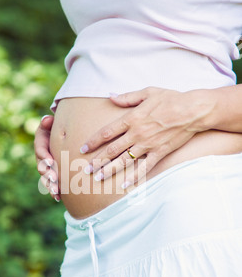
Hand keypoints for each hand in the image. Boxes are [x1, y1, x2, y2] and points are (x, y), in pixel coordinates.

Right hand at [34, 115, 59, 201]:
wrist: (56, 136)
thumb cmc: (53, 129)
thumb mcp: (49, 123)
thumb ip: (47, 122)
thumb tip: (47, 120)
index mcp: (40, 145)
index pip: (40, 151)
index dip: (44, 156)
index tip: (50, 161)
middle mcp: (41, 158)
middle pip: (42, 168)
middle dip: (48, 174)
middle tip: (54, 179)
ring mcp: (46, 168)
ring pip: (46, 179)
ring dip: (50, 186)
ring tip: (56, 193)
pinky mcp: (52, 174)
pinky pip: (52, 184)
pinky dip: (55, 191)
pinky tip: (59, 198)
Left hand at [80, 87, 210, 187]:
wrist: (193, 110)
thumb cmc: (170, 98)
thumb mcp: (147, 92)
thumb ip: (127, 97)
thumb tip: (110, 95)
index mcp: (131, 118)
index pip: (106, 132)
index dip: (93, 141)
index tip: (83, 148)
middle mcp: (136, 133)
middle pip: (111, 150)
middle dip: (97, 160)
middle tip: (86, 169)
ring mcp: (147, 145)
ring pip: (124, 160)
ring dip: (110, 170)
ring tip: (99, 178)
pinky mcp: (159, 152)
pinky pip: (144, 167)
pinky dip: (134, 176)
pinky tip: (124, 184)